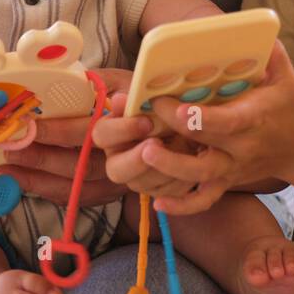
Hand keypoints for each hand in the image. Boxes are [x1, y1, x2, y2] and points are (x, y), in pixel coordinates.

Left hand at [0, 67, 139, 205]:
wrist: (169, 130)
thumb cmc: (140, 99)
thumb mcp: (123, 80)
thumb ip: (96, 81)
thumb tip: (64, 79)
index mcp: (129, 124)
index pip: (91, 131)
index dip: (60, 131)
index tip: (31, 125)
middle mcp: (126, 156)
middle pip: (82, 165)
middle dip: (43, 159)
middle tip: (12, 148)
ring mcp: (120, 180)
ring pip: (78, 186)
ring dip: (39, 180)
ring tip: (7, 169)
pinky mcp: (112, 193)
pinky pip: (78, 199)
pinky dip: (50, 192)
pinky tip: (24, 182)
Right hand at [92, 93, 206, 200]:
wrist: (187, 128)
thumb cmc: (163, 111)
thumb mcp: (150, 103)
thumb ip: (135, 103)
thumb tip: (120, 99)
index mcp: (110, 134)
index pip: (102, 134)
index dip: (123, 129)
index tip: (147, 122)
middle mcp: (118, 160)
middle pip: (115, 170)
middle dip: (136, 160)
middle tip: (157, 144)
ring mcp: (136, 179)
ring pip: (141, 185)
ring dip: (162, 169)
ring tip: (181, 149)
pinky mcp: (156, 191)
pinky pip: (163, 193)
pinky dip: (179, 181)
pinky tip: (192, 162)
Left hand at [114, 41, 293, 214]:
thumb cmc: (285, 105)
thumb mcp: (285, 76)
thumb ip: (271, 55)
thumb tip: (258, 32)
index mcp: (253, 120)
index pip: (225, 123)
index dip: (198, 118)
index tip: (173, 106)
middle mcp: (241, 149)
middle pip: (204, 150)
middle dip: (171, 137)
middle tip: (140, 121)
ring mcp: (232, 169)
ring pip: (200, 180)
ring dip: (170, 171)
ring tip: (143, 154)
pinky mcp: (226, 182)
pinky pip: (204, 201)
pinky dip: (182, 207)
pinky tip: (157, 202)